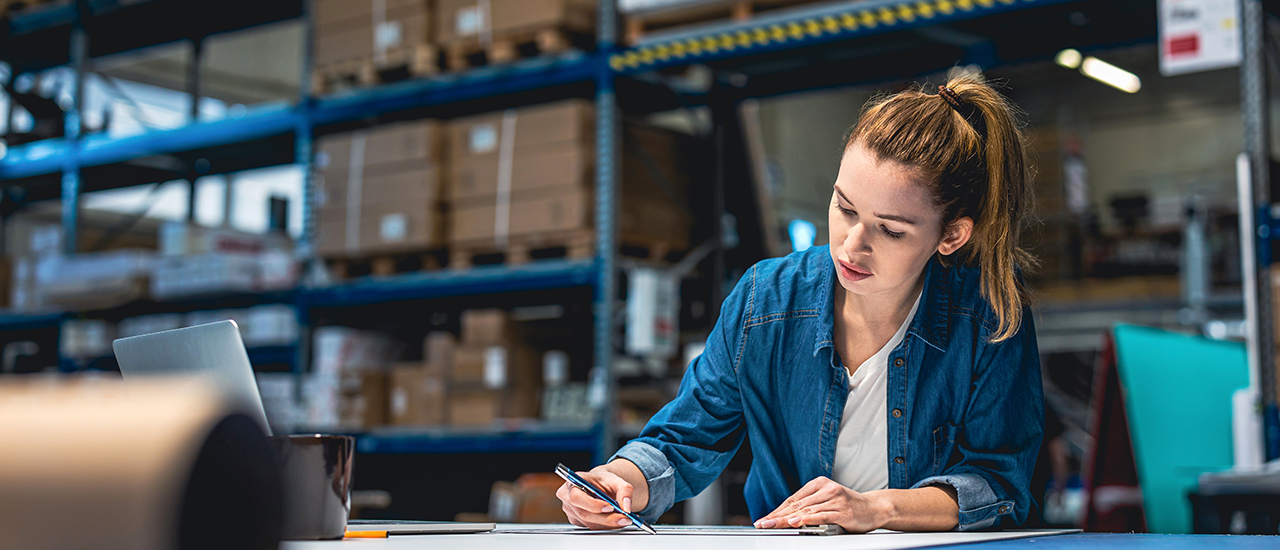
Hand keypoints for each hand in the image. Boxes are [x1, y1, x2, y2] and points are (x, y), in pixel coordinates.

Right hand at [556, 466, 635, 529]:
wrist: (600, 486)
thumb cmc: (603, 481)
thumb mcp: (616, 480)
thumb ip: (624, 490)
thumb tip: (626, 507)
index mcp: (573, 481)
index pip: (577, 497)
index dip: (592, 505)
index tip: (610, 507)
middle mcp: (567, 496)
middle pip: (584, 513)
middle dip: (606, 518)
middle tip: (624, 518)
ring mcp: (570, 510)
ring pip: (588, 522)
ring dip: (608, 523)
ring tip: (623, 519)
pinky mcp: (576, 520)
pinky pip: (590, 526)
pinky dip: (604, 525)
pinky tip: (614, 520)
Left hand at [754, 476, 889, 533]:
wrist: (875, 507)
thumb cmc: (849, 506)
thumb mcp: (828, 500)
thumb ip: (810, 505)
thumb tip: (787, 516)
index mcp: (820, 484)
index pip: (793, 499)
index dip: (777, 510)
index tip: (765, 518)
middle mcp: (826, 489)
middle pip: (796, 505)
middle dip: (777, 516)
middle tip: (763, 523)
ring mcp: (835, 499)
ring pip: (806, 510)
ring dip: (787, 519)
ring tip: (773, 524)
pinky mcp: (843, 511)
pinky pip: (821, 515)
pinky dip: (807, 519)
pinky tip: (796, 522)